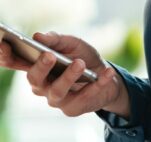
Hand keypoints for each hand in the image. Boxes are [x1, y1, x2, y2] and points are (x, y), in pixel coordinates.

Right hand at [0, 32, 129, 116]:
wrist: (107, 77)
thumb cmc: (84, 58)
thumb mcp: (73, 44)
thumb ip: (57, 40)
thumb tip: (38, 36)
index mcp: (37, 67)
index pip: (14, 62)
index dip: (5, 55)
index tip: (4, 44)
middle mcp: (41, 85)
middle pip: (34, 79)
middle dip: (41, 67)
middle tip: (49, 55)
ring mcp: (56, 99)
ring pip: (57, 91)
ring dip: (69, 76)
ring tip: (80, 63)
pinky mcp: (73, 108)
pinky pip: (84, 97)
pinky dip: (98, 84)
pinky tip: (107, 73)